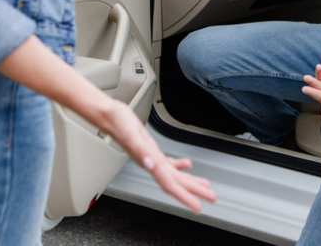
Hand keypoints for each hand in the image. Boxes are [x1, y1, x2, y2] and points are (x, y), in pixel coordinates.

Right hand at [99, 101, 216, 212]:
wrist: (108, 116)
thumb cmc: (117, 123)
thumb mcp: (130, 135)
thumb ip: (140, 150)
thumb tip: (151, 163)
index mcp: (149, 162)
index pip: (169, 184)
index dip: (184, 196)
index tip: (197, 205)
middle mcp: (151, 163)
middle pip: (176, 182)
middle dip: (194, 191)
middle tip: (211, 197)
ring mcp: (152, 158)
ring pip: (174, 174)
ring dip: (190, 181)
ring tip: (204, 187)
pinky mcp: (151, 149)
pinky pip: (168, 163)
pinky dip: (179, 166)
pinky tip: (187, 165)